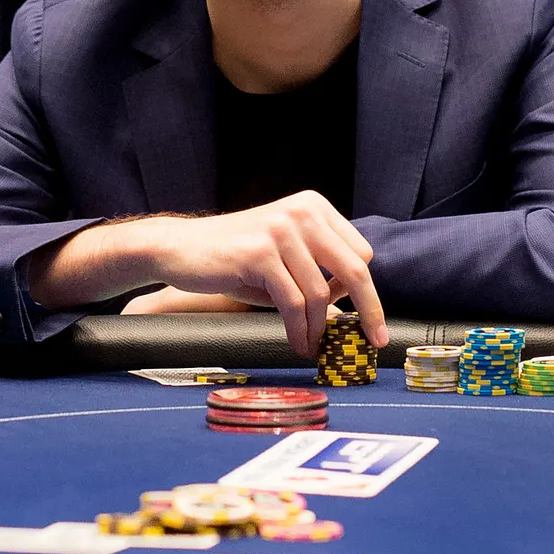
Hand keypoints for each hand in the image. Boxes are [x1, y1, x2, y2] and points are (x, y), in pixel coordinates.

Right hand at [32, 195, 388, 357]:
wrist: (180, 249)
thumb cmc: (235, 259)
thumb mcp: (284, 261)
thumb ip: (318, 277)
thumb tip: (354, 315)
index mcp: (314, 207)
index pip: (360, 253)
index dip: (365, 290)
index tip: (369, 320)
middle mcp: (303, 212)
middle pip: (355, 269)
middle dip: (369, 309)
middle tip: (374, 341)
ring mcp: (281, 230)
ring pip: (320, 293)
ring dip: (319, 328)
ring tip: (311, 346)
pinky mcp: (261, 253)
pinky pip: (293, 303)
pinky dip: (300, 330)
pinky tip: (298, 343)